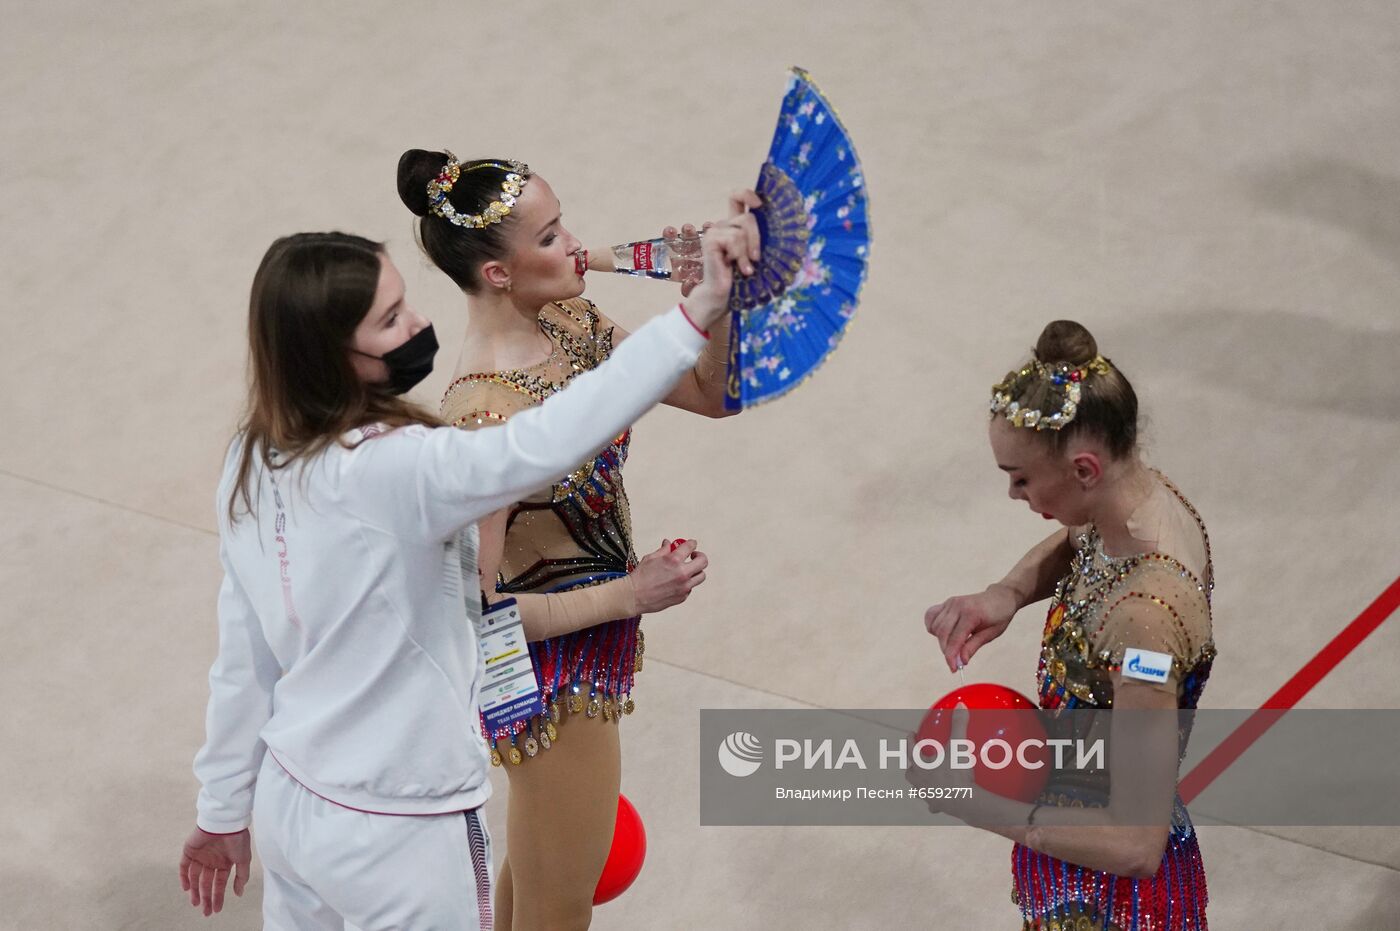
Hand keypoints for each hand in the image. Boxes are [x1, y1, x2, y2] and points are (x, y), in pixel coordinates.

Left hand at [180, 827, 250, 915]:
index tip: (216, 909)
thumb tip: (239, 894)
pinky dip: (184, 877)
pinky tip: (186, 888)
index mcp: (224, 863)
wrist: (225, 823)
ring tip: (195, 903)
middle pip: (206, 883)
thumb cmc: (237, 839)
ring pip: (194, 877)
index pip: (219, 883)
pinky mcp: (189, 851)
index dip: (218, 896)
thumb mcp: (244, 860)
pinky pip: (184, 866)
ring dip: (194, 890)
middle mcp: (212, 861)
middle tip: (205, 912)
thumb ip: (242, 877)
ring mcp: (200, 856)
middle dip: (206, 898)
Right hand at [631, 538, 707, 612]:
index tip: (691, 544)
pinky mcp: (682, 596)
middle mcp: (682, 573)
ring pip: (701, 576)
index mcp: (674, 560)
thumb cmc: (640, 577)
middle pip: (703, 561)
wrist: (634, 596)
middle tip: (694, 556)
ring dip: (696, 570)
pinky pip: (691, 587)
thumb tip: (668, 544)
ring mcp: (684, 586)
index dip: (691, 543)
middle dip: (700, 556)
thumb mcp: (651, 558)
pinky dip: (687, 583)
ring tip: (688, 570)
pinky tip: (677, 582)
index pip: (690, 546)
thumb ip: (663, 550)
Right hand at [664, 189, 759, 297]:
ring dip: (747, 252)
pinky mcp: (710, 241)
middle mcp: (723, 226)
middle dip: (756, 238)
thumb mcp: (753, 253)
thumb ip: (758, 238)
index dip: (748, 195)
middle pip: (747, 217)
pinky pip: (734, 239)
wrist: (721, 295)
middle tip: (756, 258)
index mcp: (733, 226)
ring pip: (742, 230)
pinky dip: (740, 256)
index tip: (759, 204)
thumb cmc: (740, 278)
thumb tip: (779, 225)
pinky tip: (738, 268)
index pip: (737, 198)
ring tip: (745, 268)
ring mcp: (714, 232)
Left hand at [904, 703, 976, 818]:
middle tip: (917, 760)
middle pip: (910, 772)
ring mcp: (927, 794)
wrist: (964, 801)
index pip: (910, 749)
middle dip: (912, 765)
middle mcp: (919, 781)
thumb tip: (960, 705)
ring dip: (921, 783)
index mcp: (921, 765)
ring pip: (919, 788)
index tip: (910, 734)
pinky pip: (933, 804)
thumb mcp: (958, 745)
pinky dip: (935, 802)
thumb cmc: (956, 772)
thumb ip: (959, 724)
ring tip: (928, 780)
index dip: (909, 740)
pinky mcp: (937, 806)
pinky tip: (938, 803)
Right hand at [924, 585, 1018, 672]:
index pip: (955, 639)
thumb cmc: (998, 616)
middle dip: (946, 650)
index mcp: (971, 613)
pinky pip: (931, 616)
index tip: (953, 669)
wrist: (1000, 598)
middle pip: (942, 633)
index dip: (952, 656)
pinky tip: (943, 633)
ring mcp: (950, 603)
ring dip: (941, 640)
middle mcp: (958, 606)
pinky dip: (934, 628)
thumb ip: (973, 647)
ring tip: (955, 644)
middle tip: (955, 661)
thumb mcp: (991, 634)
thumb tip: (961, 661)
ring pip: (935, 626)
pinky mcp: (946, 603)